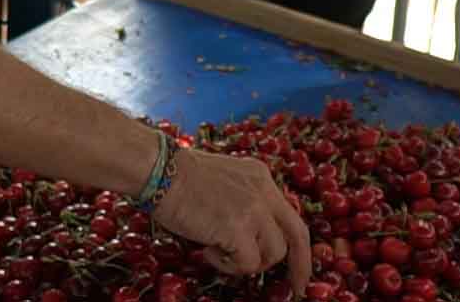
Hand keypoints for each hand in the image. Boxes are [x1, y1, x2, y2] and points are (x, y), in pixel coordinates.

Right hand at [153, 147, 310, 293]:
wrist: (159, 171)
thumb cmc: (176, 177)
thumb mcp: (223, 181)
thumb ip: (243, 200)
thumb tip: (250, 236)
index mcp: (260, 177)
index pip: (289, 214)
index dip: (295, 243)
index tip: (297, 264)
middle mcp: (264, 192)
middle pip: (297, 235)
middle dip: (300, 266)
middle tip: (296, 288)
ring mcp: (254, 210)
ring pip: (272, 253)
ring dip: (247, 262)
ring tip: (218, 251)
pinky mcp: (239, 228)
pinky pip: (248, 263)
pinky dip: (228, 265)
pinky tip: (207, 250)